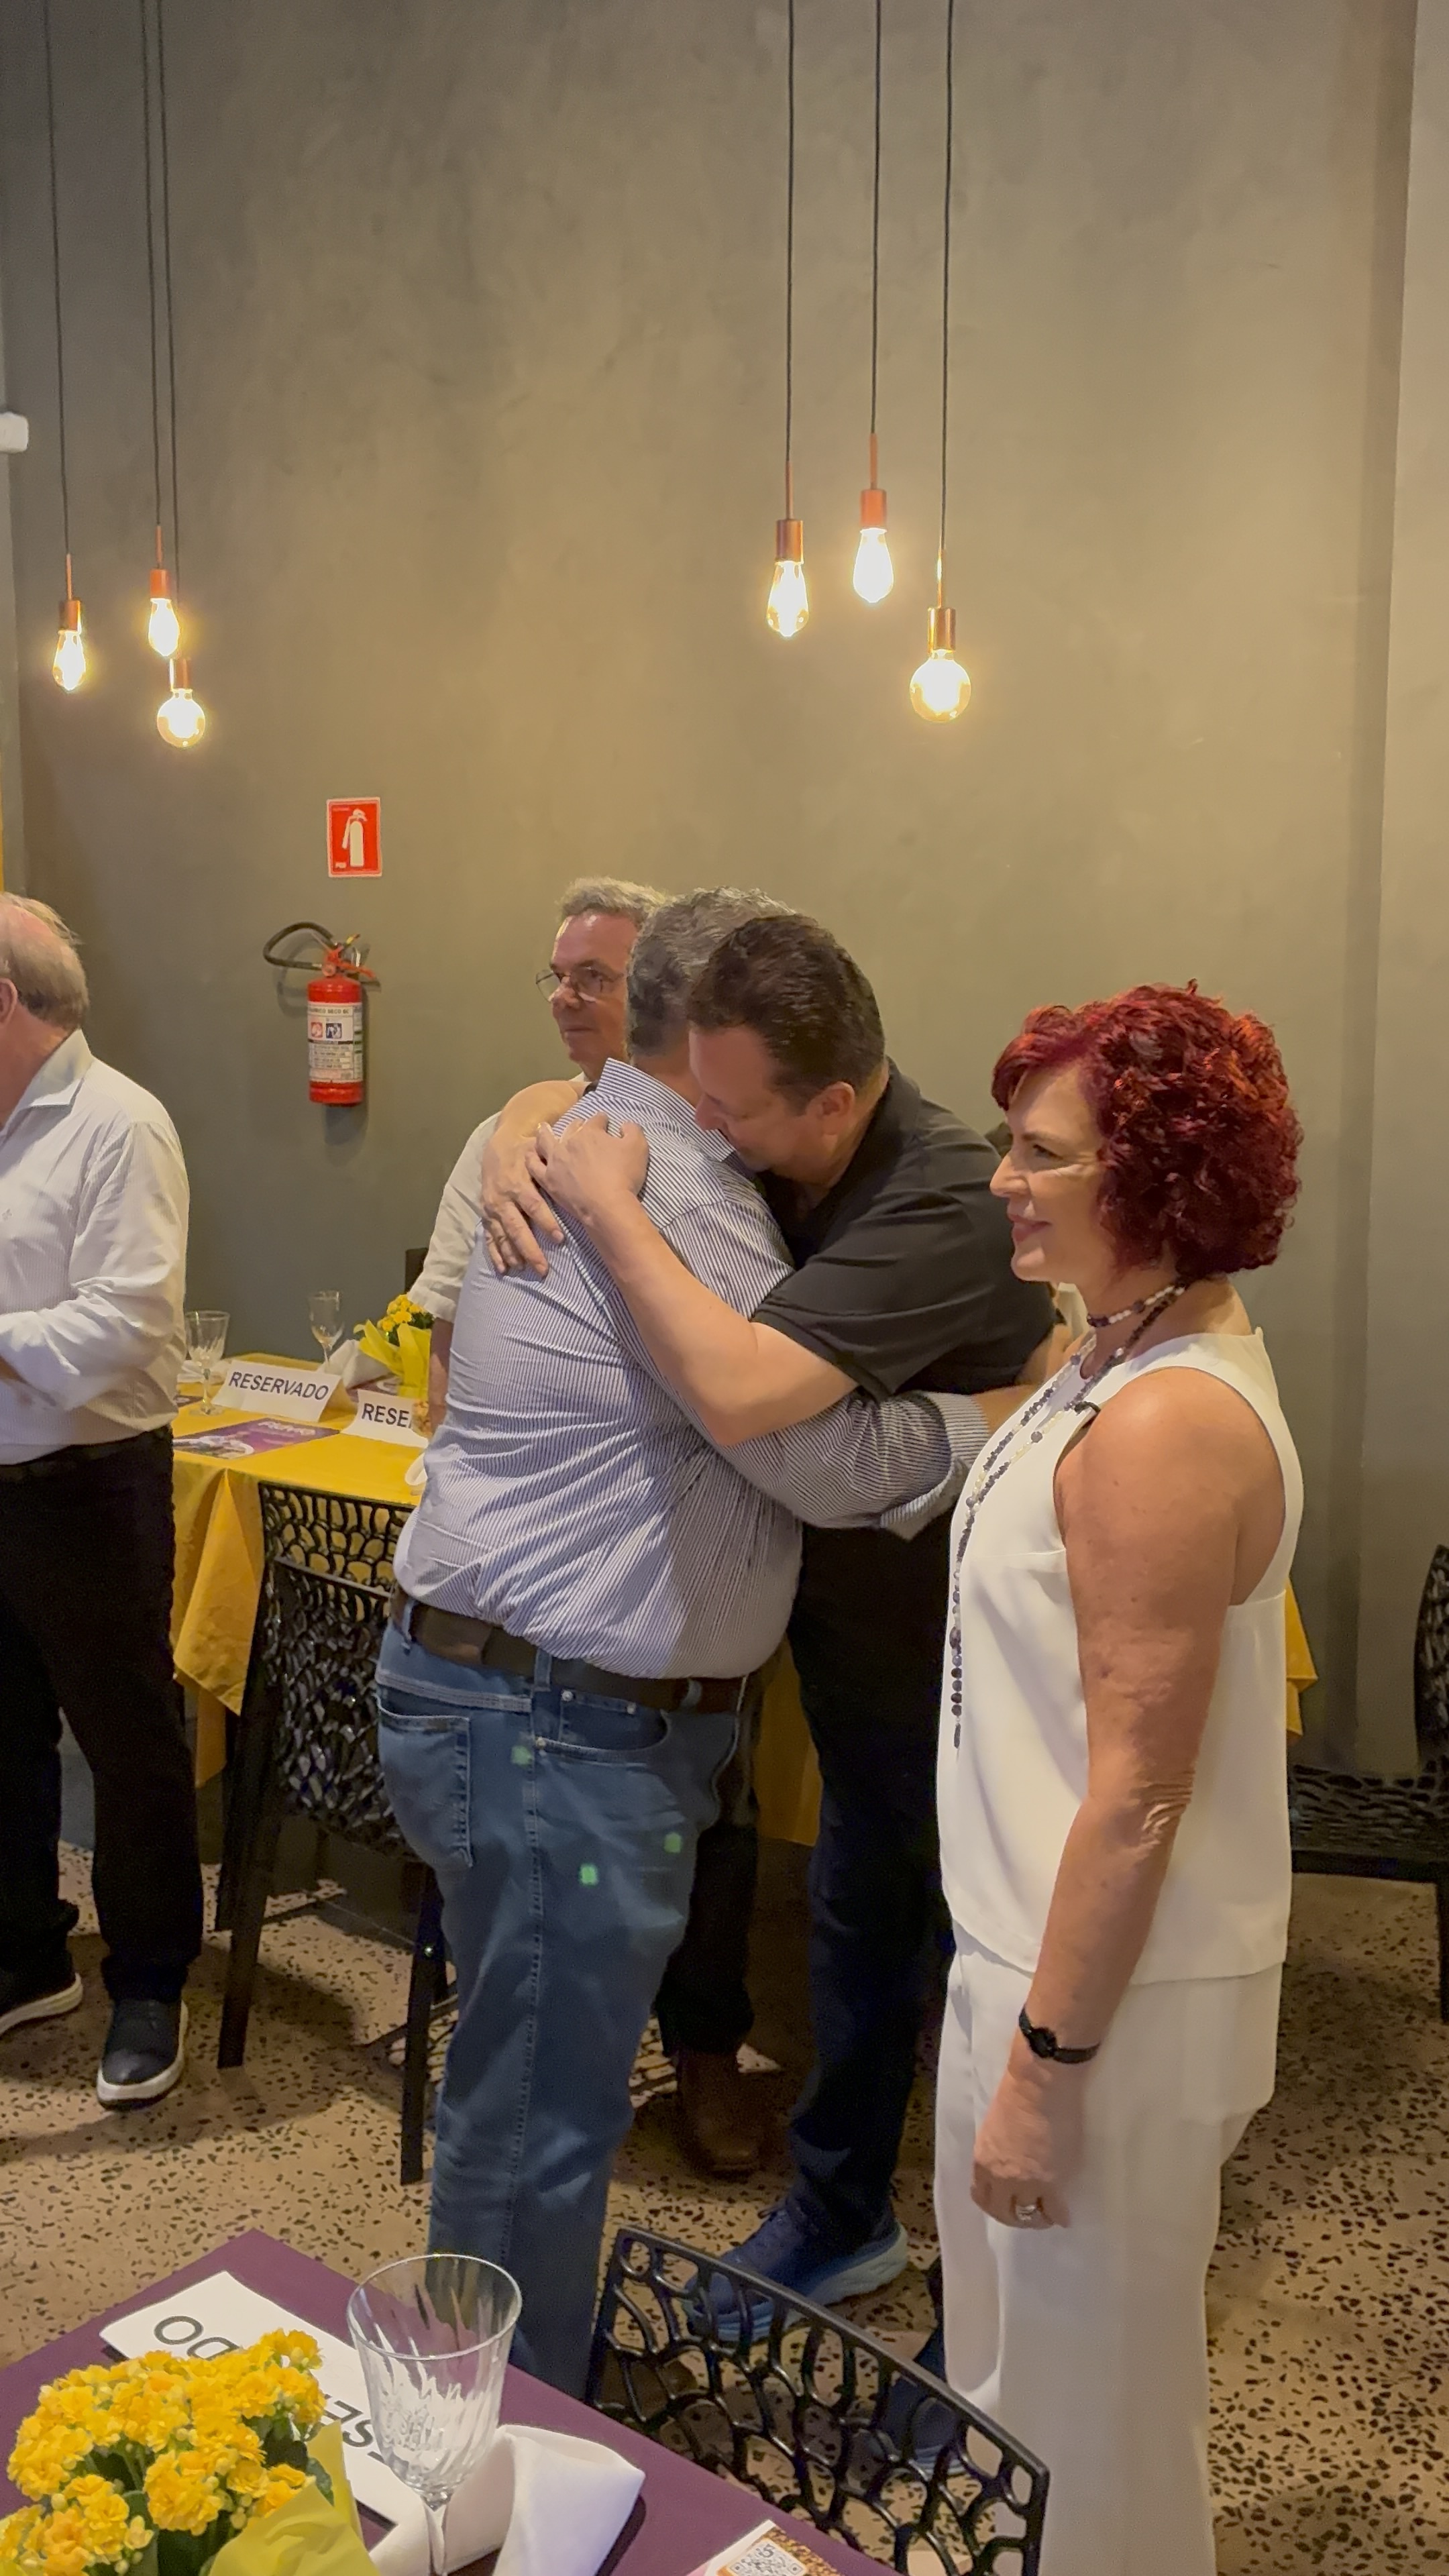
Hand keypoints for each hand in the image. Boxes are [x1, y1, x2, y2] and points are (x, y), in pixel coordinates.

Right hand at [481, 1126, 566, 1279]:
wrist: (498, 1146)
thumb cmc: (526, 1151)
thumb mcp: (539, 1153)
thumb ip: (555, 1163)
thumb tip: (582, 1166)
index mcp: (519, 1183)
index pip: (534, 1206)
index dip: (546, 1222)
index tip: (560, 1239)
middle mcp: (503, 1198)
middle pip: (517, 1228)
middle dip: (530, 1249)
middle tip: (543, 1268)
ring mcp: (493, 1208)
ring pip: (503, 1236)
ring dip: (513, 1254)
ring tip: (524, 1270)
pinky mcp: (486, 1214)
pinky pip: (490, 1236)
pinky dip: (495, 1253)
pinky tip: (503, 1269)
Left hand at [529, 1114, 649, 1230]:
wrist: (607, 1205)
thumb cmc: (624, 1176)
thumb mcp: (638, 1147)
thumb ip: (632, 1130)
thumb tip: (625, 1125)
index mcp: (591, 1132)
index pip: (596, 1120)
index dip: (602, 1120)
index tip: (605, 1122)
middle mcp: (570, 1142)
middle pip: (571, 1128)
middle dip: (576, 1124)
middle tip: (578, 1125)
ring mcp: (556, 1161)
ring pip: (546, 1141)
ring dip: (545, 1133)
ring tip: (543, 1129)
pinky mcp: (549, 1179)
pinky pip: (534, 1165)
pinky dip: (531, 1157)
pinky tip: (529, 1153)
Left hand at [970, 2041, 1083, 2229]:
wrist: (1040, 2086)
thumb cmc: (1016, 2095)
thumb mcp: (993, 2128)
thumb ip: (997, 2152)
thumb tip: (1008, 2164)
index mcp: (982, 2162)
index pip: (982, 2197)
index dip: (995, 2204)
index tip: (1006, 2205)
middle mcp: (1001, 2178)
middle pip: (1004, 2212)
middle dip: (1015, 2218)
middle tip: (1028, 2216)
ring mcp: (1027, 2183)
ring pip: (1029, 2215)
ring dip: (1038, 2219)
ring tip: (1047, 2216)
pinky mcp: (1052, 2182)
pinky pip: (1054, 2209)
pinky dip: (1060, 2216)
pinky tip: (1065, 2217)